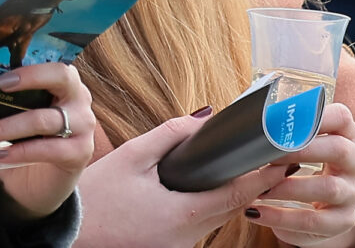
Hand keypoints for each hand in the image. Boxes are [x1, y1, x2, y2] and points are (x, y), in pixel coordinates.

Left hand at [0, 64, 95, 220]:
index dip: (31, 68)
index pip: (56, 63)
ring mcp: (84, 125)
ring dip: (5, 127)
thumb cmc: (29, 138)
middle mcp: (79, 98)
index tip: (0, 79)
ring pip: (43, 119)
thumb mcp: (19, 113)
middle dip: (28, 79)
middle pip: (62, 77)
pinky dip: (18, 152)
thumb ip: (10, 99)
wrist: (42, 180)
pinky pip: (47, 149)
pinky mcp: (80, 152)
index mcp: (65, 81)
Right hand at [75, 111, 293, 247]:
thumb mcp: (131, 157)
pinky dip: (211, 205)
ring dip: (233, 195)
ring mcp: (179, 245)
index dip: (264, 176)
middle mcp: (188, 236)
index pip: (238, 194)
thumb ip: (169, 136)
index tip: (284, 157)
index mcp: (183, 213)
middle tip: (275, 158)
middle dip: (256, 184)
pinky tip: (209, 186)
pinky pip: (200, 224)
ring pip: (217, 218)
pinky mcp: (169, 246)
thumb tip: (203, 119)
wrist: (70, 231)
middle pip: (233, 208)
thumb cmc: (97, 196)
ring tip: (248, 167)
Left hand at [244, 103, 354, 245]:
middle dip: (301, 150)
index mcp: (344, 135)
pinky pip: (314, 221)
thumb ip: (277, 130)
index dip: (317, 115)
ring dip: (289, 187)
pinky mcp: (343, 221)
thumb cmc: (295, 164)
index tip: (286, 119)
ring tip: (260, 189)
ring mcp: (352, 193)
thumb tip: (239, 118)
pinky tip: (257, 212)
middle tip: (268, 156)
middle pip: (340, 149)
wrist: (315, 207)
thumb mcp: (293, 144)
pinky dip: (282, 218)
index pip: (341, 117)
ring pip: (329, 188)